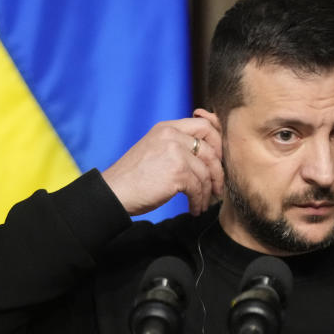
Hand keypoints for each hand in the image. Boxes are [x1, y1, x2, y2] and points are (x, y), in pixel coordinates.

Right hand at [101, 109, 223, 215]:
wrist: (114, 192)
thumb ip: (176, 145)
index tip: (218, 159)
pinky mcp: (177, 172)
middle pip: (211, 149)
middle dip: (218, 171)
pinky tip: (194, 208)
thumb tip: (205, 154)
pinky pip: (198, 188)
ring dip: (207, 192)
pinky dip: (198, 201)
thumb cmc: (133, 176)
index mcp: (167, 128)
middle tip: (217, 187)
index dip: (217, 141)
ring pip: (206, 172)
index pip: (204, 125)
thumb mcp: (155, 149)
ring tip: (203, 203)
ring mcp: (175, 153)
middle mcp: (172, 135)